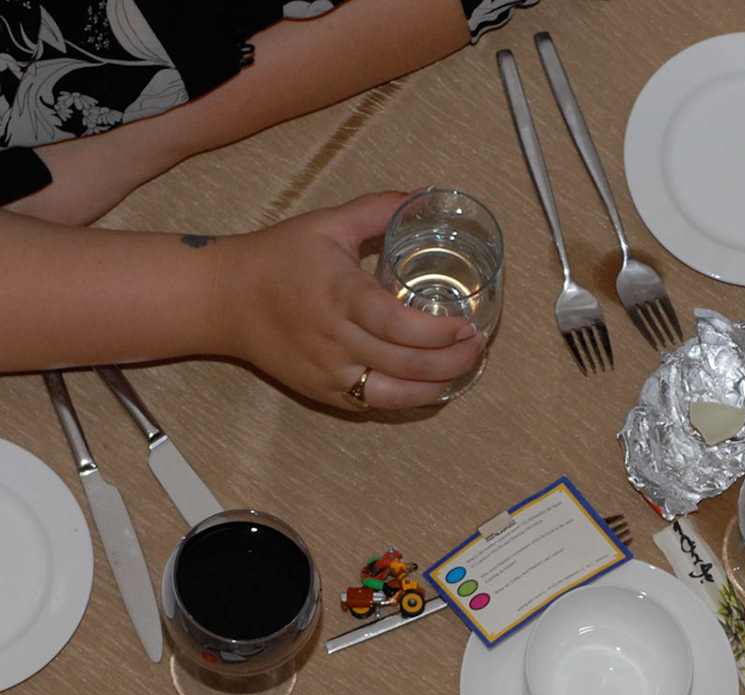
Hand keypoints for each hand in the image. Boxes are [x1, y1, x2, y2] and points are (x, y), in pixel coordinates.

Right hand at [207, 191, 483, 409]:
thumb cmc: (277, 256)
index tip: (468, 326)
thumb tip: (427, 195)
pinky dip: (408, 398)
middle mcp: (333, 339)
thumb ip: (380, 209)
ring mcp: (327, 371)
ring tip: (463, 367)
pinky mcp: (322, 392)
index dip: (438, 332)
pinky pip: (374, 403)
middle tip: (477, 346)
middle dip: (451, 361)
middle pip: (405, 363)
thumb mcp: (328, 223)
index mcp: (339, 294)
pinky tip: (431, 383)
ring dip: (437, 386)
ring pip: (394, 394)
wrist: (222, 298)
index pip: (396, 324)